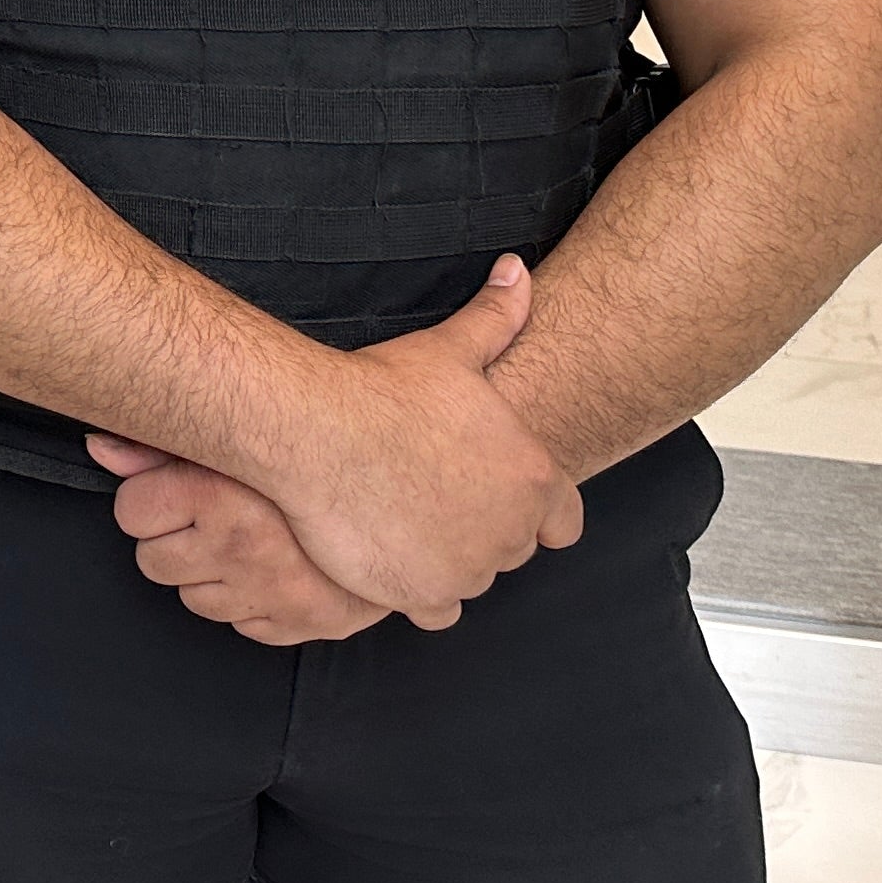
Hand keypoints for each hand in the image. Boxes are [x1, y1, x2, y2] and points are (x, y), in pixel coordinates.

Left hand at [85, 437, 392, 645]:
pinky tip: (265, 569)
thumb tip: (99, 445)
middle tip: (208, 515)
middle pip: (152, 560)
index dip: (148, 499)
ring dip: (207, 572)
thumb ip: (158, 443)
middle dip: (171, 538)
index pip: (131, 511)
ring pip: (190, 597)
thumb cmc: (310, 454)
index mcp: (222, 492)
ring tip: (239, 539)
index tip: (172, 490)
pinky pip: (238, 623)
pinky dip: (245, 601)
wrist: (403, 492)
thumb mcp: (230, 438)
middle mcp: (241, 546)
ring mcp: (270, 592)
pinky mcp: (298, 623)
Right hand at [256, 257, 582, 626]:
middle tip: (433, 497)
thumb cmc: (384, 389)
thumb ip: (498, 317)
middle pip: (509, 548)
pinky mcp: (424, 596)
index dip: (534, 512)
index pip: (562, 519)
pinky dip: (419, 590)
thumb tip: (518, 271)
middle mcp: (512, 531)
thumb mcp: (452, 348)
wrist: (319, 430)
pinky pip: (437, 611)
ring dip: (448, 560)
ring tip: (405, 520)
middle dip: (480, 529)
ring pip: (473, 577)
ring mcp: (469, 569)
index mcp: (532, 476)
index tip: (496, 499)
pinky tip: (391, 556)